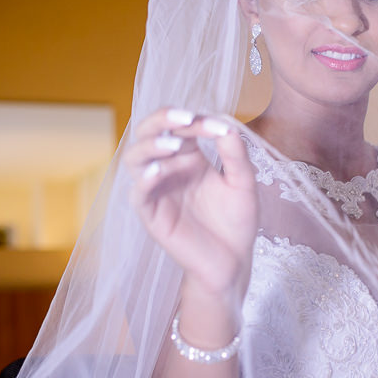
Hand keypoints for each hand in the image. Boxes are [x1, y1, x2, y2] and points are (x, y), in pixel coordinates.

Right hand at [123, 108, 257, 298]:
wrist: (234, 260)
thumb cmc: (237, 220)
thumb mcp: (243, 183)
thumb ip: (236, 155)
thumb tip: (226, 125)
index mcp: (190, 157)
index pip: (180, 126)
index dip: (195, 119)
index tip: (217, 126)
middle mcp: (169, 169)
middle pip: (149, 133)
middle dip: (161, 119)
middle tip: (183, 117)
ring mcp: (157, 191)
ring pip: (135, 158)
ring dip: (151, 146)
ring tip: (174, 145)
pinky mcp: (152, 215)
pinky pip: (138, 194)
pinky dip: (144, 179)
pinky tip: (158, 171)